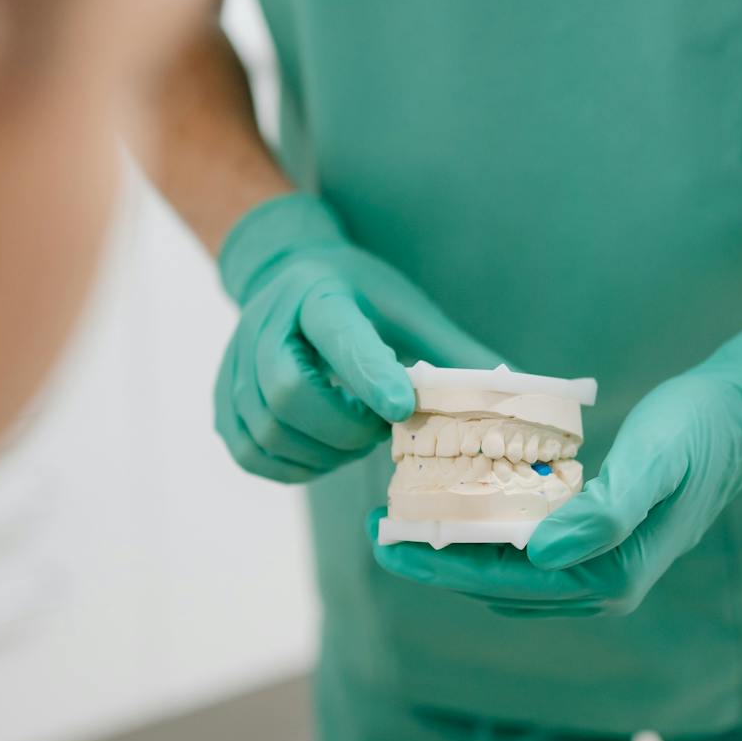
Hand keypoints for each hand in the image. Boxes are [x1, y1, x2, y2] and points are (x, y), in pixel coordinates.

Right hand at [216, 193, 497, 483]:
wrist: (288, 274)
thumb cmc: (361, 295)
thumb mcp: (409, 309)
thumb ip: (455, 352)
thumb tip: (519, 392)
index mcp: (319, 293)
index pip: (339, 337)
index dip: (369, 376)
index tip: (402, 410)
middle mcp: (266, 323)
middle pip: (288, 393)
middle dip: (342, 428)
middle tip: (378, 432)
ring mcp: (235, 363)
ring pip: (268, 430)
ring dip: (320, 453)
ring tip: (354, 440)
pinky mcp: (222, 399)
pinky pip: (250, 451)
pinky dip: (291, 467)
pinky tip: (322, 455)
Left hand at [372, 301, 741, 616]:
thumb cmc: (698, 433)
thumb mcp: (654, 464)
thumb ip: (603, 514)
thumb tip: (538, 554)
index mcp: (610, 577)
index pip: (501, 582)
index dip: (437, 566)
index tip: (383, 540)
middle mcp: (601, 585)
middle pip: (494, 583)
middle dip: (434, 559)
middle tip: (377, 524)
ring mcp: (600, 566)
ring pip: (506, 569)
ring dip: (455, 546)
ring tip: (404, 510)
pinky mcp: (597, 540)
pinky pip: (524, 547)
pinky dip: (485, 528)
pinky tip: (457, 497)